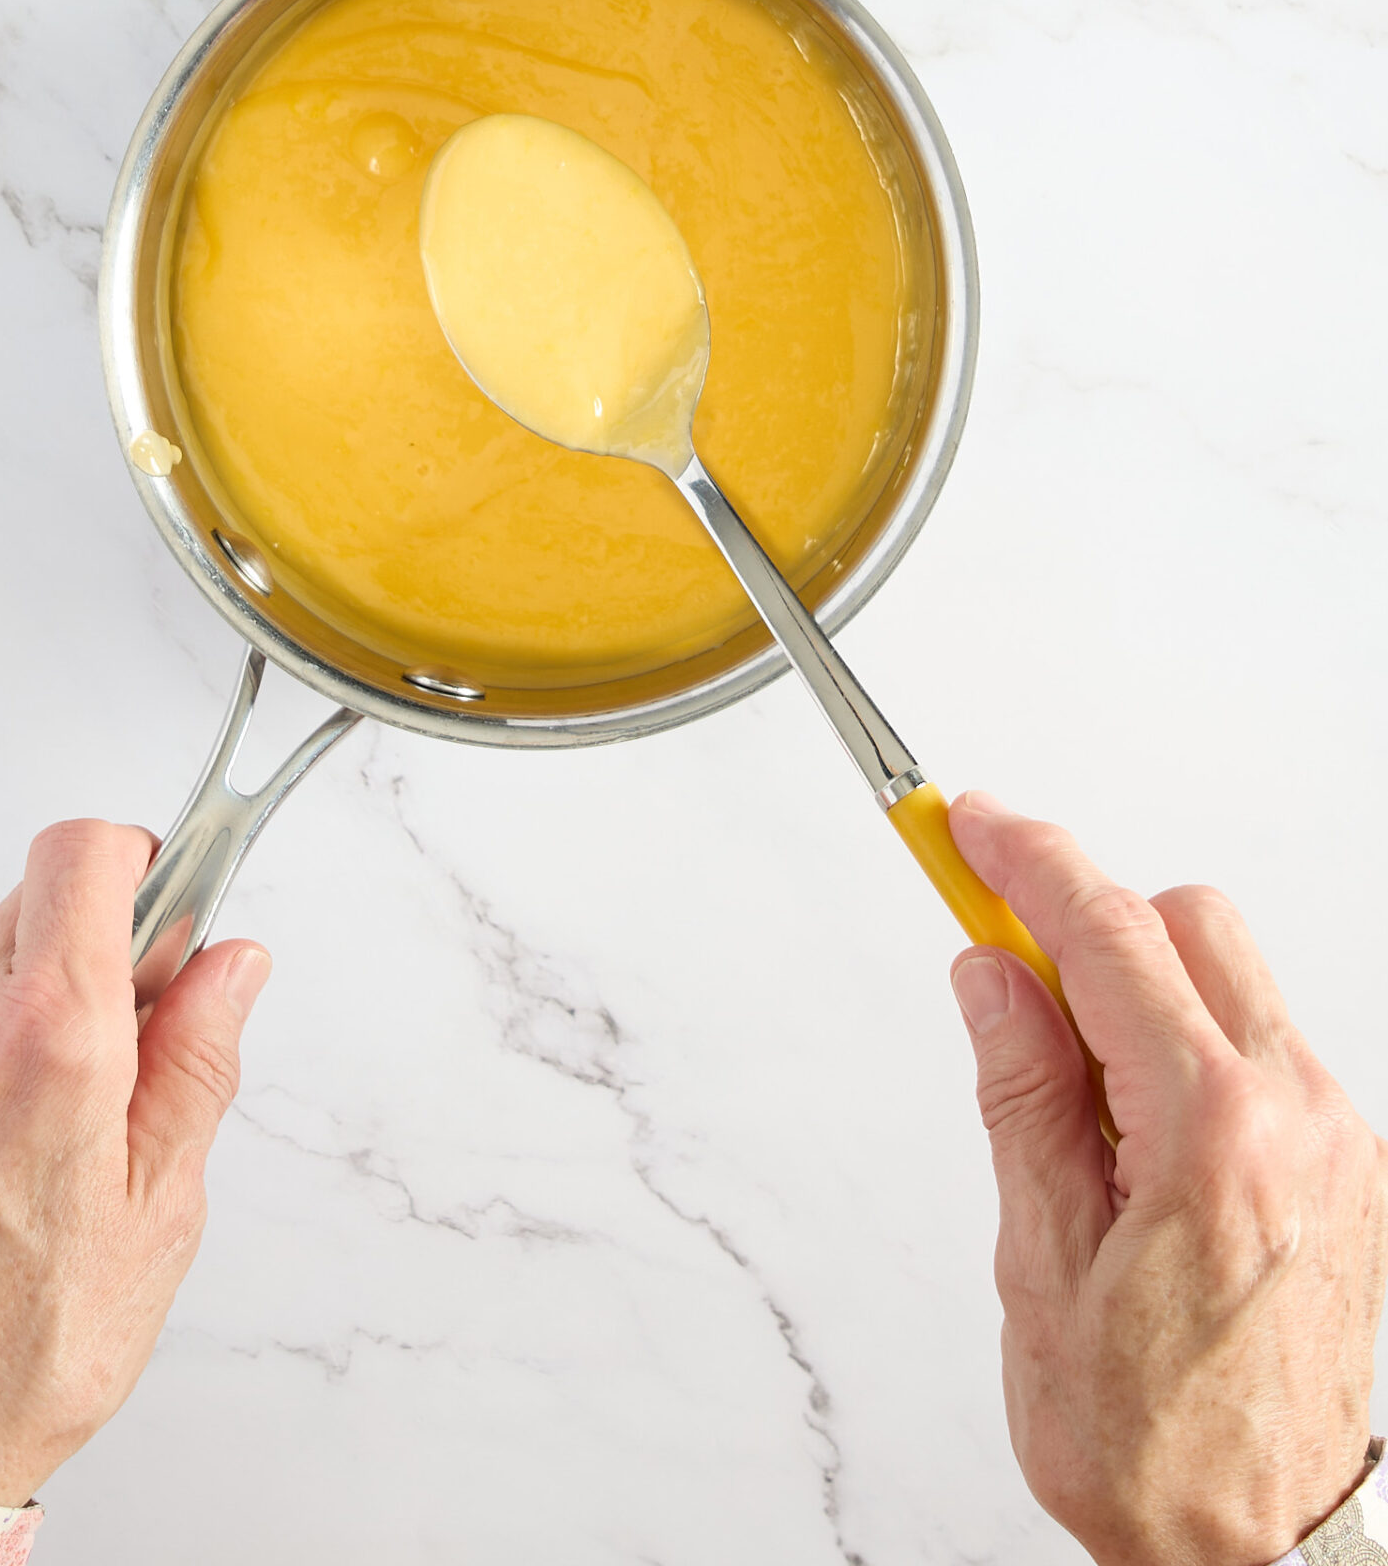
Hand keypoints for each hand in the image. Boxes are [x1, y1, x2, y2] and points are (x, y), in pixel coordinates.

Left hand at [0, 820, 269, 1505]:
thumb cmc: (32, 1343)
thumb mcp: (163, 1200)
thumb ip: (199, 1059)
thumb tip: (231, 967)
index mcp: (53, 1042)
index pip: (84, 855)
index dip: (144, 856)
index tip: (183, 900)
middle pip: (41, 899)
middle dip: (111, 935)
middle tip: (155, 1025)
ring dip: (52, 997)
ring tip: (87, 1113)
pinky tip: (17, 1145)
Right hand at [948, 791, 1386, 1565]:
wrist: (1262, 1549)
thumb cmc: (1148, 1440)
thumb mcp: (1039, 1262)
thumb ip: (1020, 1092)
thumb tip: (990, 973)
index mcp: (1213, 1135)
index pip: (1109, 935)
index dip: (1027, 861)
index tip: (969, 823)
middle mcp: (1299, 1116)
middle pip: (1188, 920)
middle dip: (1088, 915)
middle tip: (1000, 962)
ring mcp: (1336, 1136)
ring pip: (1230, 972)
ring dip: (1137, 978)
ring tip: (1066, 1083)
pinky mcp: (1348, 1160)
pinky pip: (1259, 1039)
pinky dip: (1183, 1035)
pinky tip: (1129, 1123)